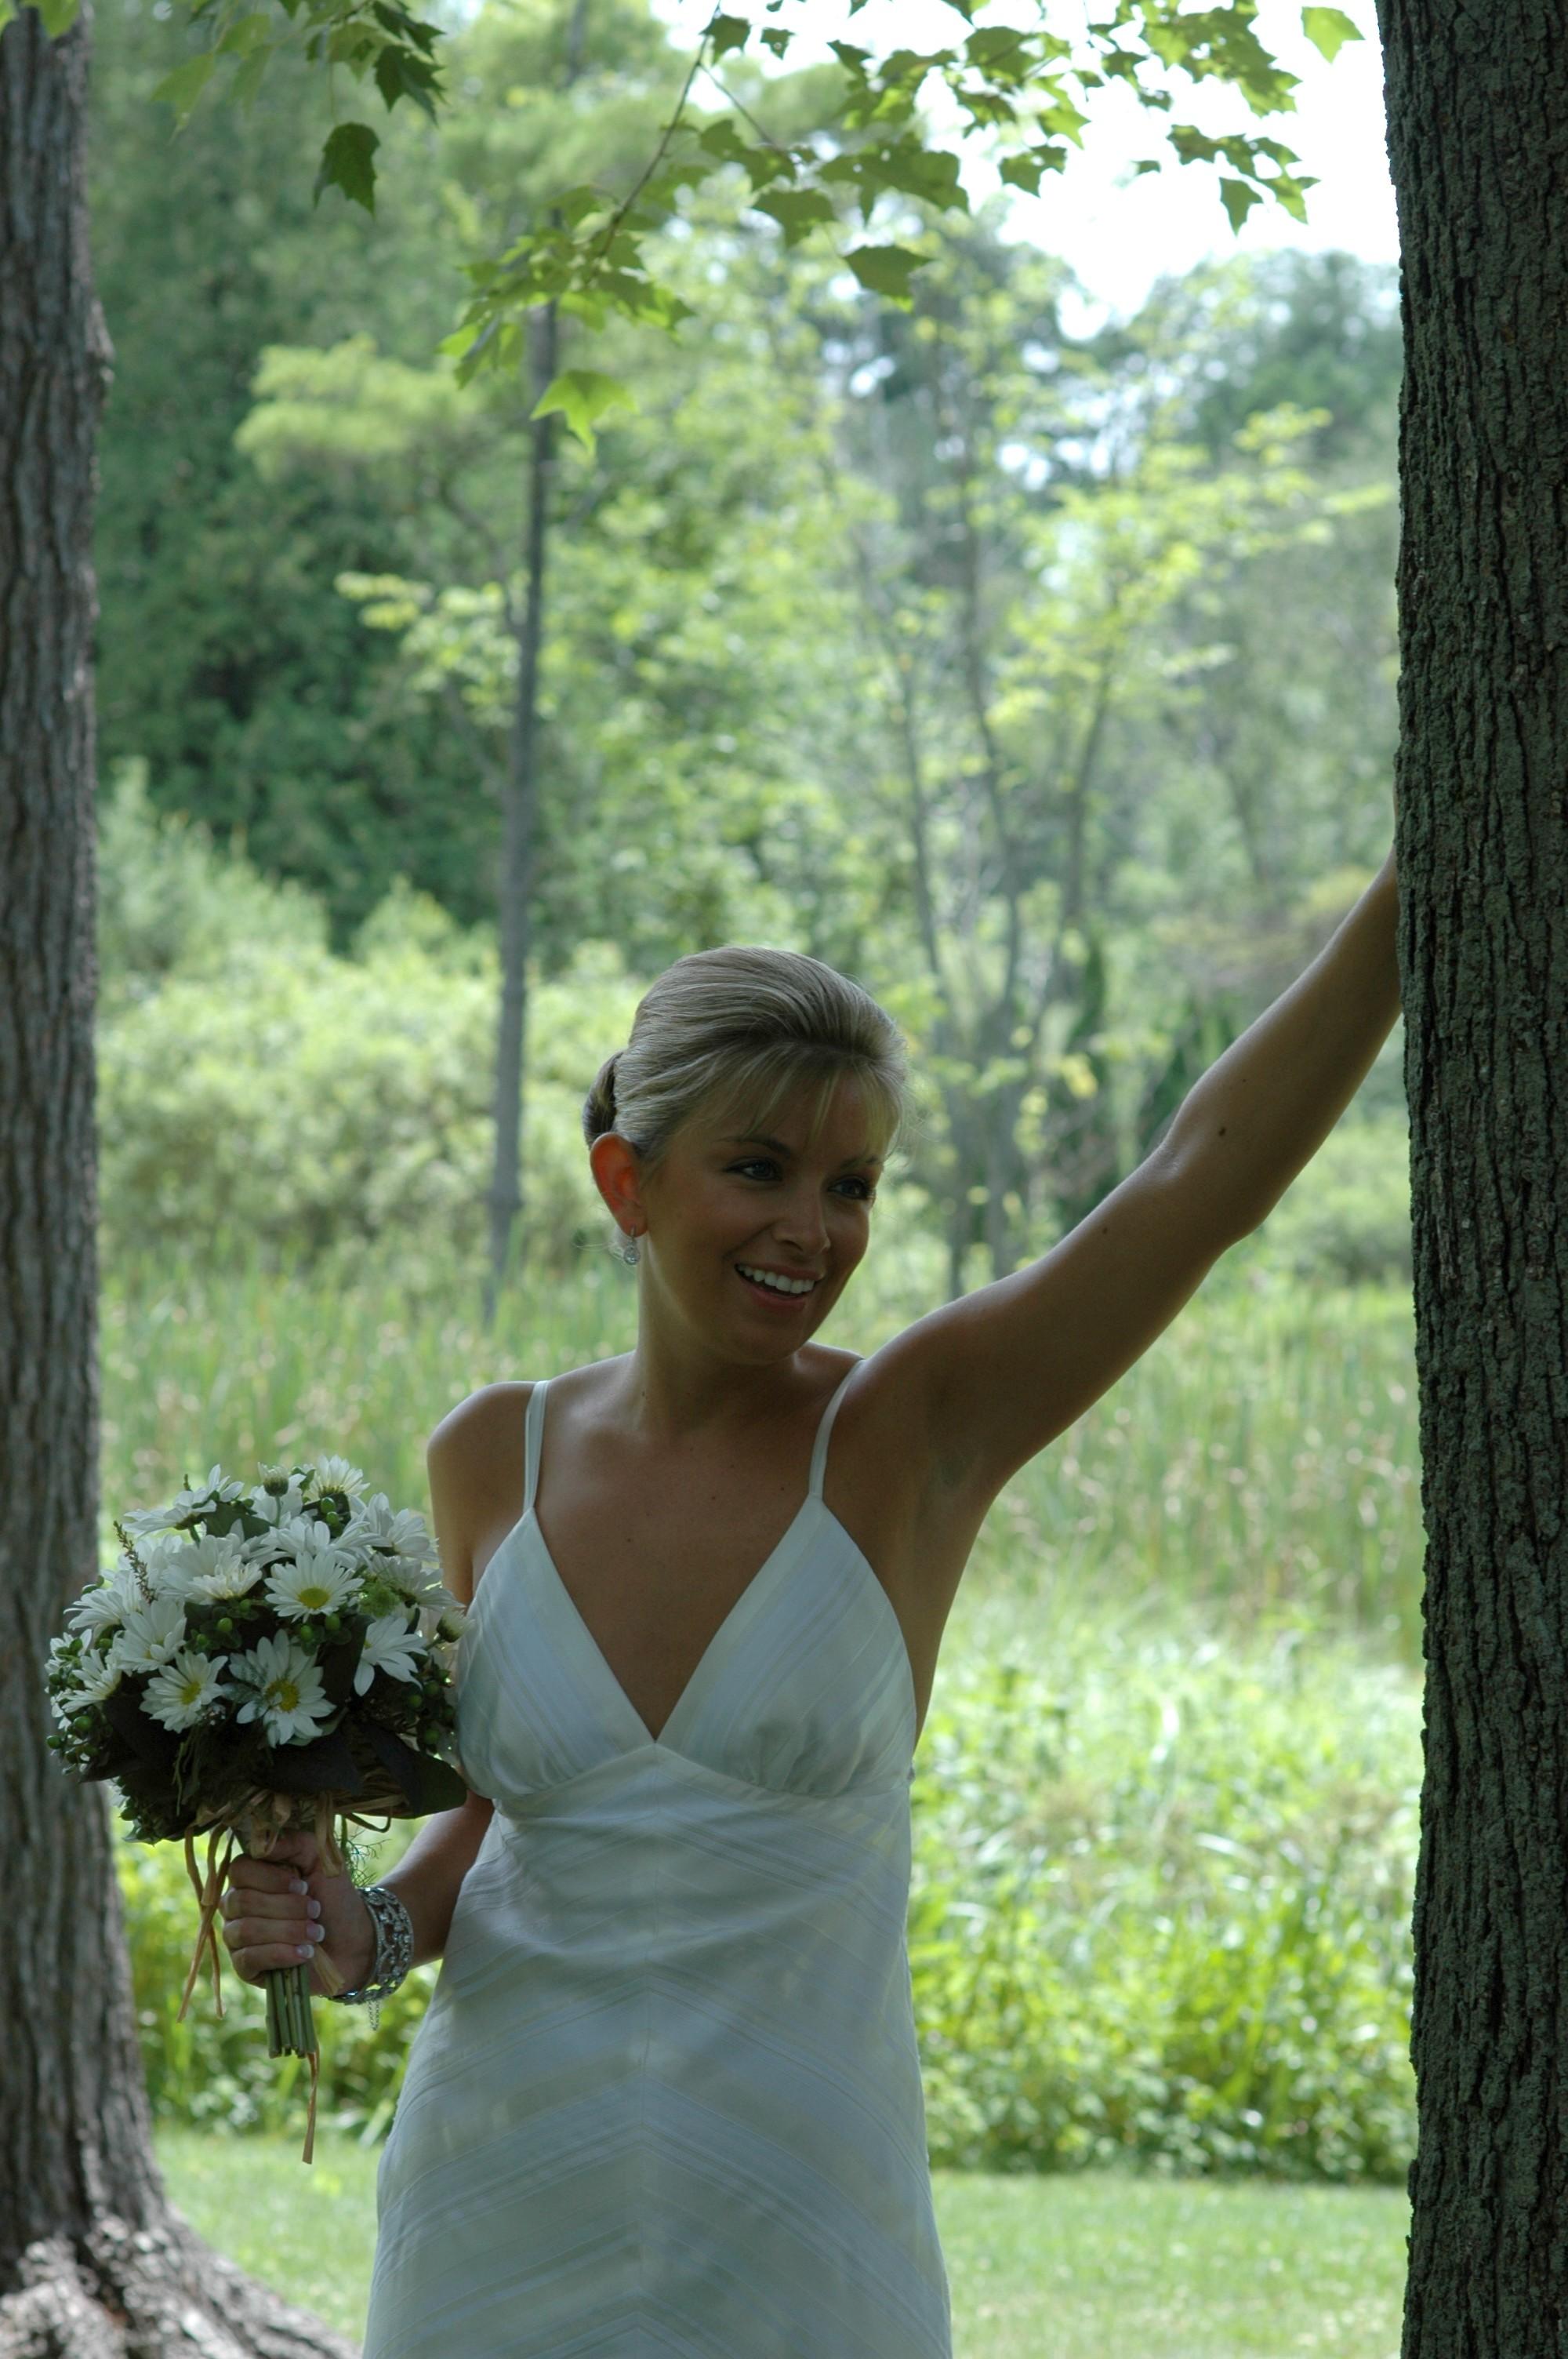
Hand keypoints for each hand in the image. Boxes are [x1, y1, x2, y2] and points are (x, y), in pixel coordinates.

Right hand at [219, 1828, 376, 1993]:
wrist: (352, 1942)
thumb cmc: (333, 1898)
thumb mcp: (321, 1861)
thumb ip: (295, 1844)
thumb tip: (263, 1846)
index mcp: (251, 1877)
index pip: (239, 1870)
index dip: (270, 1878)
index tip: (303, 1885)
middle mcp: (236, 1905)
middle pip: (242, 1901)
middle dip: (287, 1907)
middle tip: (315, 1910)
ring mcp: (237, 1937)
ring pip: (246, 1930)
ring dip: (288, 1930)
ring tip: (315, 1933)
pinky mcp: (244, 1968)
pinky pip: (249, 1959)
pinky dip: (282, 1954)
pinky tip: (304, 1953)